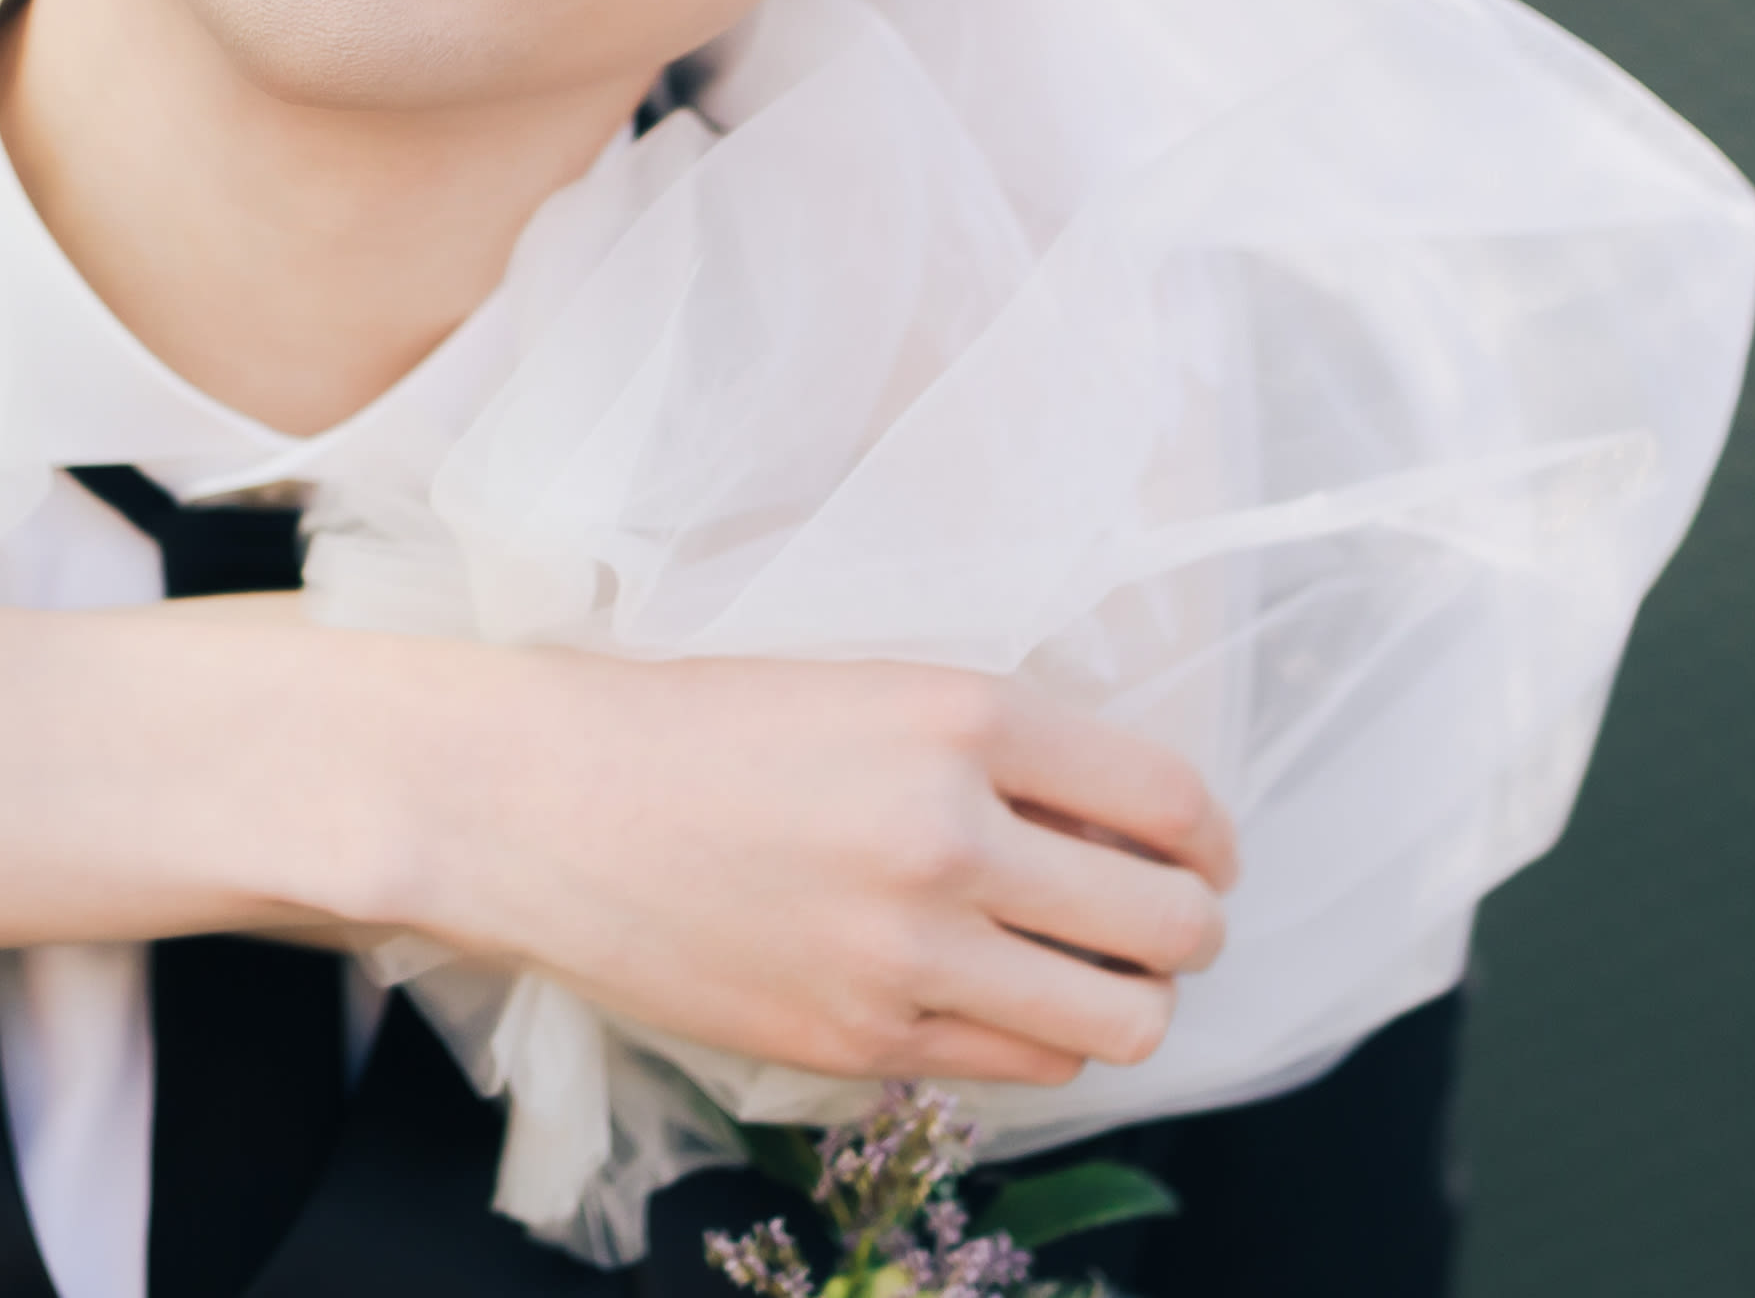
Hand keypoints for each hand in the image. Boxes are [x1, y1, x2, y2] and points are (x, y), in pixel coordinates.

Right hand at [391, 648, 1234, 1087]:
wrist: (543, 802)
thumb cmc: (696, 726)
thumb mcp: (867, 685)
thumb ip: (998, 747)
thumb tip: (1127, 827)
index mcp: (962, 715)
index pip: (1171, 801)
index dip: (1211, 842)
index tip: (1200, 857)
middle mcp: (952, 833)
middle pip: (1171, 927)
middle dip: (1188, 931)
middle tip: (1160, 924)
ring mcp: (907, 950)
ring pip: (1121, 1022)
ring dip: (1128, 1002)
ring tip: (1090, 975)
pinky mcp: (861, 1038)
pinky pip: (1022, 1067)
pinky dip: (1036, 1041)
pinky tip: (997, 1000)